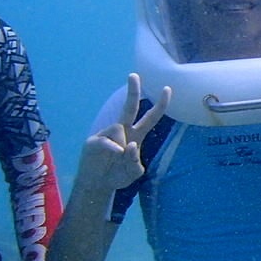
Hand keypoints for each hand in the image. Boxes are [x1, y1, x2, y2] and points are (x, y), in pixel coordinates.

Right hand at [78, 73, 170, 191]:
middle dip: (132, 91)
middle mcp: (123, 131)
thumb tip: (131, 145)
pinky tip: (114, 155)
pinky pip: (108, 140)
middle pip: (130, 108)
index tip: (167, 88)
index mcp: (136, 136)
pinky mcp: (94, 141)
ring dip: (122, 147)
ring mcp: (107, 135)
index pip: (150, 118)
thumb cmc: (117, 176)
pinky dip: (113, 148)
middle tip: (134, 75)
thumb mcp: (133, 173)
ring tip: (115, 161)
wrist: (97, 185)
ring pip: (120, 129)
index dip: (159, 105)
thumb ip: (136, 162)